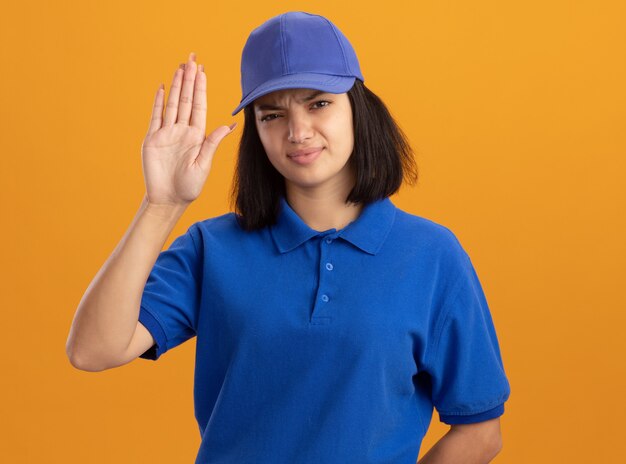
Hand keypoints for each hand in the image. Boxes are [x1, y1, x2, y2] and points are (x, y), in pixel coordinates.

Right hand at [141, 52, 236, 206]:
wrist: (169, 199)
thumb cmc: (189, 186)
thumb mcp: (204, 164)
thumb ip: (213, 143)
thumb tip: (230, 125)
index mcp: (197, 135)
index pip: (199, 106)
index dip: (200, 88)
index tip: (203, 72)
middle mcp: (182, 131)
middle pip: (185, 99)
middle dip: (189, 80)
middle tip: (192, 59)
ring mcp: (167, 133)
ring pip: (172, 104)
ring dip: (175, 86)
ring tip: (179, 68)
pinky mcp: (152, 139)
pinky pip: (155, 116)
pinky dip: (158, 102)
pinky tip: (161, 88)